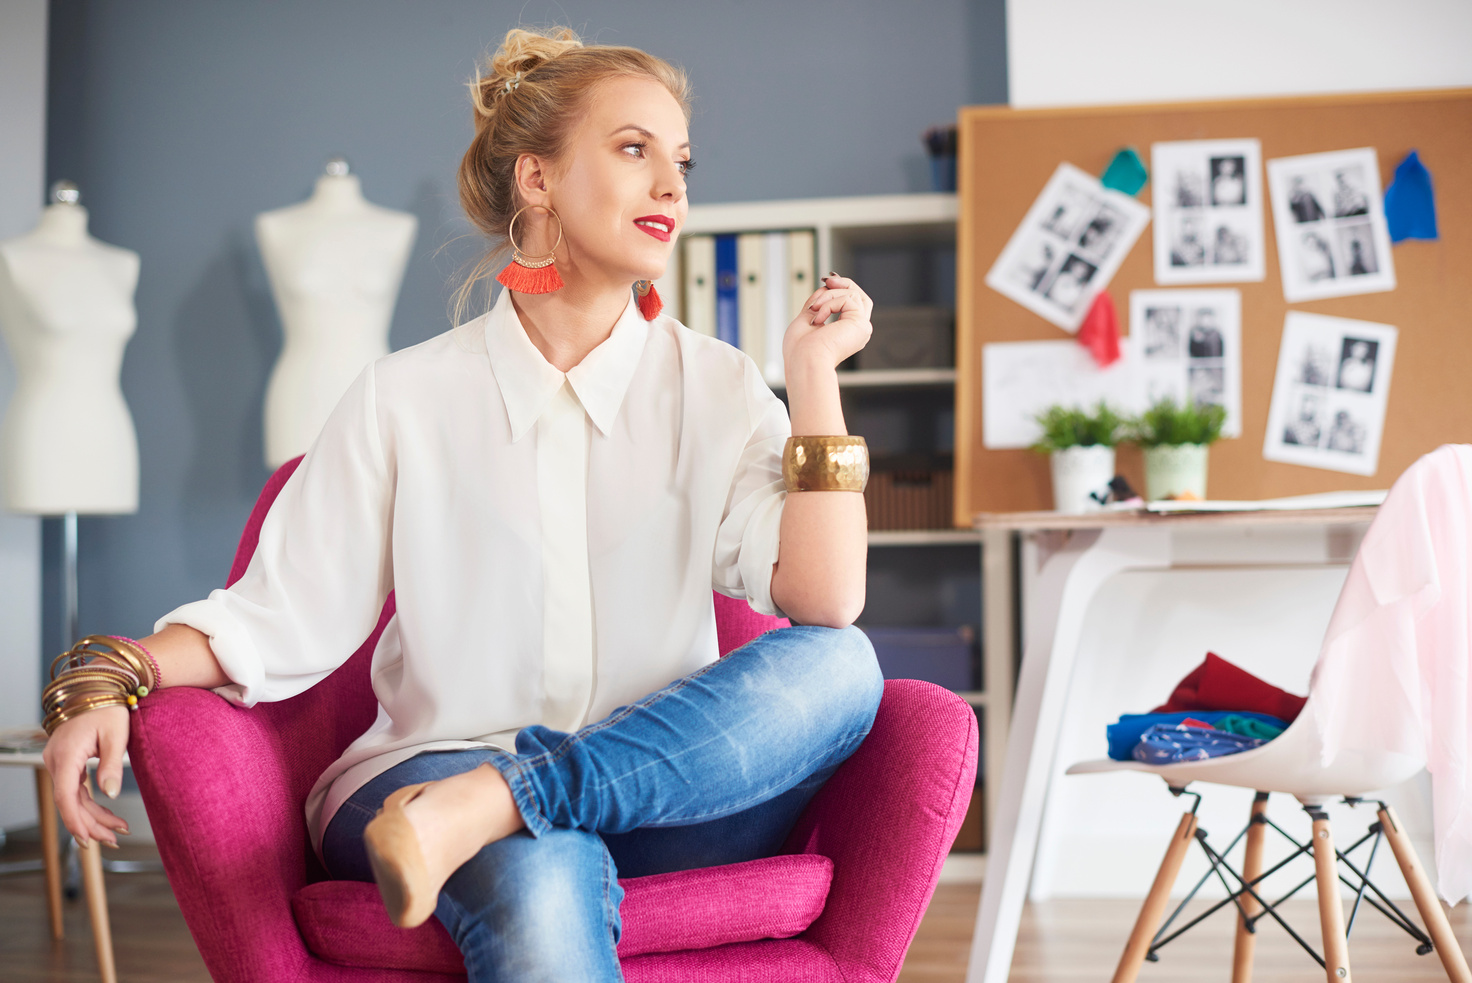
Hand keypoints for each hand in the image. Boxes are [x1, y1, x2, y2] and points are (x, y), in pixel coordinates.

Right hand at [41, 706, 130, 847]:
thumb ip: (112, 765)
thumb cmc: (109, 707)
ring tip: (117, 832)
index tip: (87, 839)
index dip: (75, 820)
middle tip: (114, 840)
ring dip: (93, 817)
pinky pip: (75, 789)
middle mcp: (56, 760)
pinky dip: (90, 804)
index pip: (65, 796)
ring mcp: (59, 762)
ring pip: (73, 798)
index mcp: (66, 754)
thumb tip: (110, 795)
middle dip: (90, 824)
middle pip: (69, 802)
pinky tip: (107, 817)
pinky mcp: (67, 763)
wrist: (99, 687)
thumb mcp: (116, 734)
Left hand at [782, 274, 872, 372]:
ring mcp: (861, 328)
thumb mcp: (807, 319)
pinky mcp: (861, 324)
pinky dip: (829, 304)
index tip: (825, 282)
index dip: (841, 289)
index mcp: (846, 333)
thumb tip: (825, 287)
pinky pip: (847, 299)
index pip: (851, 304)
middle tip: (827, 280)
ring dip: (828, 296)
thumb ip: (818, 303)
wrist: (804, 362)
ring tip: (814, 310)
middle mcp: (857, 331)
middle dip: (844, 283)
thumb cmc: (801, 350)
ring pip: (852, 295)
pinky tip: (819, 319)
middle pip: (860, 297)